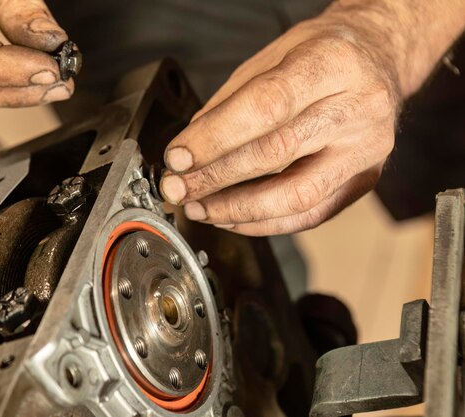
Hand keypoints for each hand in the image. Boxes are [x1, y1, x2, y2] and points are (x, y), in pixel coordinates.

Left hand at [160, 14, 401, 235]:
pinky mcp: (365, 180)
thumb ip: (229, 104)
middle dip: (216, 177)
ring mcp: (367, 149)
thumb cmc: (320, 55)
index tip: (178, 158)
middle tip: (178, 188)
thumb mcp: (270, 58)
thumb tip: (189, 152)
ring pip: (296, 195)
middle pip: (277, 153)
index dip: (215, 138)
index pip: (265, 108)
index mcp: (332, 63)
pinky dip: (265, 222)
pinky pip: (311, 215)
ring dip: (237, 209)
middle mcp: (358, 107)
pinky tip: (232, 218)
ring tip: (200, 207)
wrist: (378, 58)